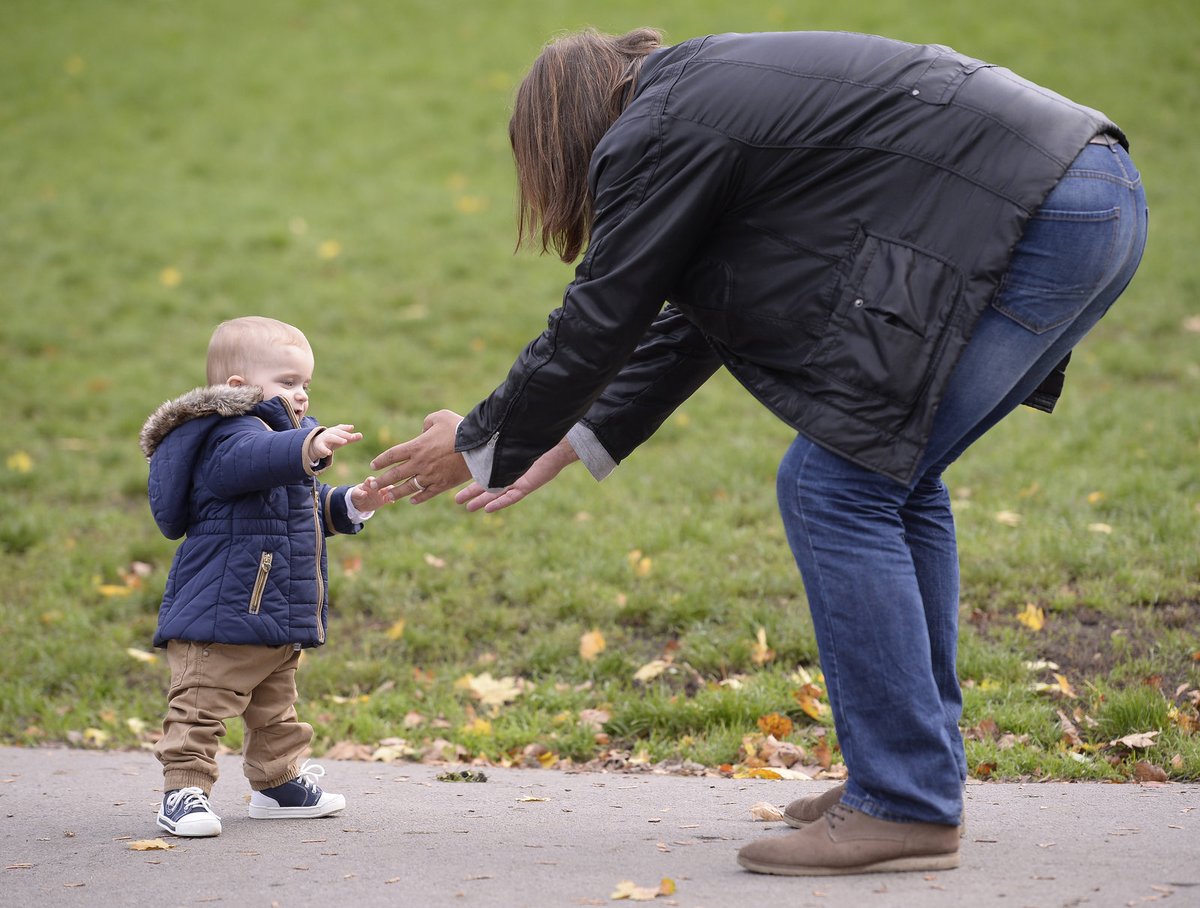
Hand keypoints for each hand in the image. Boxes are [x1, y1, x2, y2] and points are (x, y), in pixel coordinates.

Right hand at [311, 424, 362, 458]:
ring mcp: (324, 439)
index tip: (352, 427)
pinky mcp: (319, 446)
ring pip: (331, 437)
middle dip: (345, 434)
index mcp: (335, 430)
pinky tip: (329, 453)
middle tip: (352, 437)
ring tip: (345, 442)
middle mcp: (330, 433)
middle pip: (337, 432)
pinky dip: (325, 450)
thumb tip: (361, 435)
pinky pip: (322, 448)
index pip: (340, 427)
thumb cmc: (332, 441)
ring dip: (338, 439)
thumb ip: (351, 438)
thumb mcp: (341, 439)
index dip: (346, 427)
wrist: (316, 445)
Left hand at [350, 476, 391, 511]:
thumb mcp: (355, 494)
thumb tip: (364, 494)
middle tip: (385, 489)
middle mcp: (377, 485)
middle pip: (383, 482)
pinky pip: (390, 498)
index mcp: (369, 482)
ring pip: (389, 489)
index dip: (373, 481)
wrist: (361, 503)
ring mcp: (382, 491)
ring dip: (391, 491)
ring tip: (390, 495)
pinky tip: (391, 502)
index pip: (372, 479)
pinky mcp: (385, 499)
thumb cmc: (357, 495)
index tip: (373, 485)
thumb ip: (359, 493)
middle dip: (385, 484)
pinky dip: (391, 499)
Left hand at [371, 409, 471, 503]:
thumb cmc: (459, 428)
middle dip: (382, 480)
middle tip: (372, 484)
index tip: (373, 465)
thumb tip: (423, 430)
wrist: (478, 446)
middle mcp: (419, 463)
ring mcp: (430, 476)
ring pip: (408, 488)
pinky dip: (418, 498)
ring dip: (395, 493)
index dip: (381, 460)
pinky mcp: (442, 485)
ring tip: (387, 496)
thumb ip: (427, 422)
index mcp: (416, 446)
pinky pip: (427, 494)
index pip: (392, 455)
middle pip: (395, 474)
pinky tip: (412, 500)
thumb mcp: (440, 417)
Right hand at [454, 437, 578, 512]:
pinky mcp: (527, 485)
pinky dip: (499, 503)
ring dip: (482, 501)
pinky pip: (511, 497)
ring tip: (467, 508)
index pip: (484, 471)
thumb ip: (497, 436)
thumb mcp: (511, 435)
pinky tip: (487, 509)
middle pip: (487, 486)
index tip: (457, 481)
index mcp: (504, 460)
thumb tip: (480, 425)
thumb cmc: (535, 435)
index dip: (472, 478)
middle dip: (472, 493)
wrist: (557, 441)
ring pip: (496, 494)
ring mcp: (518, 480)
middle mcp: (510, 472)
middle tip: (456, 500)